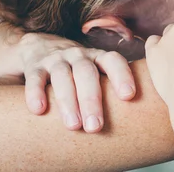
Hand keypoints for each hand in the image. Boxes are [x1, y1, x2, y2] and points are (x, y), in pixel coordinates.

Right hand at [18, 32, 135, 131]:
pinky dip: (36, 93)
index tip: (129, 95)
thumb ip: (111, 88)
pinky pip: (35, 78)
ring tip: (73, 126)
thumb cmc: (79, 70)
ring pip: (62, 76)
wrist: (42, 47)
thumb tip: (137, 118)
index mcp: (98, 57)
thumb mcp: (96, 71)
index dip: (122, 75)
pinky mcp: (35, 66)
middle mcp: (79, 56)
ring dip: (68, 101)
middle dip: (92, 100)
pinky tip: (39, 110)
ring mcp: (56, 59)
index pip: (113, 60)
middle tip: (96, 127)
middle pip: (86, 73)